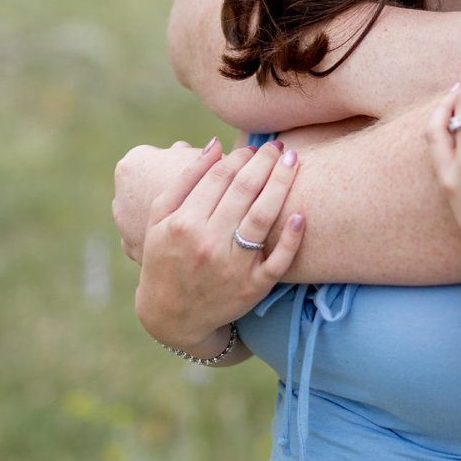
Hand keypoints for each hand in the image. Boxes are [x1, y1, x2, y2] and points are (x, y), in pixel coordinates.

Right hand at [133, 135, 304, 350]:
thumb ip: (184, 180)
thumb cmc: (165, 257)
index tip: (254, 147)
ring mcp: (232, 267)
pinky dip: (291, 239)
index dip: (240, 157)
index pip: (219, 178)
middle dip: (264, 163)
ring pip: (262, 218)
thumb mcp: (159, 219)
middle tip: (278, 146)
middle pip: (243, 192)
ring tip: (293, 161)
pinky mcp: (253, 288)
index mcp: (184, 223)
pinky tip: (300, 215)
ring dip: (280, 185)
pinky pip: (278, 261)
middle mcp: (208, 244)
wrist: (171, 315)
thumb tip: (214, 145)